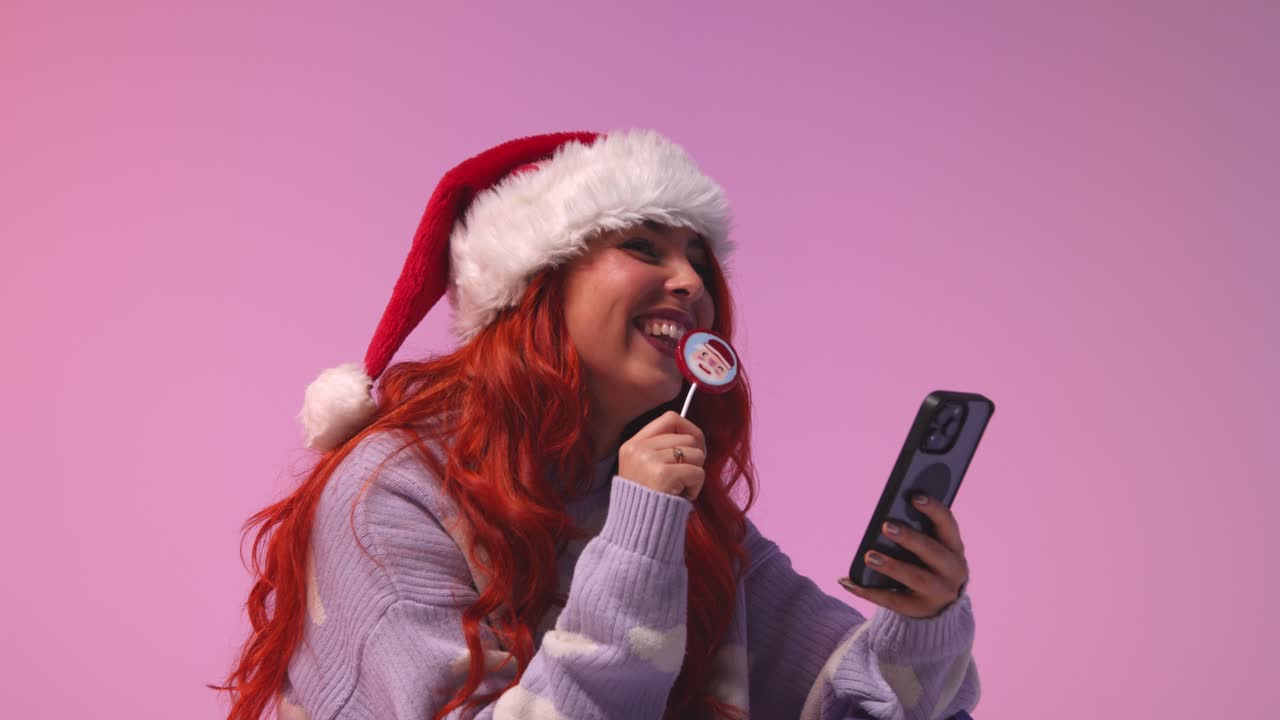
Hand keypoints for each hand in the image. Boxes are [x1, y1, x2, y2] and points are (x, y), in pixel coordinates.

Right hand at [618, 411, 706, 499]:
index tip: (694, 445)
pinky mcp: (664, 475)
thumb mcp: (644, 468)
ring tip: (678, 489)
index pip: (669, 418)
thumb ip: (663, 450)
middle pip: (688, 437)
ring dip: (694, 474)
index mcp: (632, 444)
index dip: (688, 429)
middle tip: (684, 477)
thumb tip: (696, 437)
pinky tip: (681, 497)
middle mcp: (639, 449)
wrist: (637, 531)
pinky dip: (696, 487)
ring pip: (696, 454)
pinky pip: (698, 472)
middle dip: (694, 458)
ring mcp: (650, 460)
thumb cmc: (647, 501)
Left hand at [838, 494, 969, 617]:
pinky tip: (849, 581)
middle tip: (886, 525)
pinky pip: (892, 600)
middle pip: (932, 552)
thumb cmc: (928, 564)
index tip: (915, 496)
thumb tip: (886, 517)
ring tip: (868, 556)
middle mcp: (953, 571)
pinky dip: (868, 591)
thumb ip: (917, 531)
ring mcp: (939, 593)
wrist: (940, 606)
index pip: (948, 524)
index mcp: (954, 548)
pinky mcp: (920, 610)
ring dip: (891, 566)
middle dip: (910, 538)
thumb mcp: (931, 547)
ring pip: (916, 578)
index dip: (934, 510)